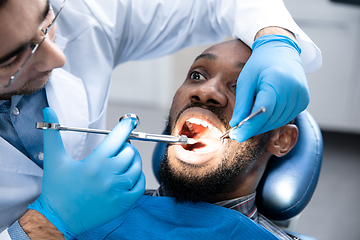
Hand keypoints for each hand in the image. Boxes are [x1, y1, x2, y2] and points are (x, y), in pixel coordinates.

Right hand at [29, 107, 144, 238]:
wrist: (57, 219)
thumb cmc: (56, 189)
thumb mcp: (54, 159)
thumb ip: (53, 134)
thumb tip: (49, 111)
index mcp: (94, 163)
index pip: (117, 138)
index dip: (125, 127)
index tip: (129, 122)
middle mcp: (108, 176)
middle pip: (130, 152)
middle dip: (126, 146)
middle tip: (118, 148)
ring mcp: (117, 191)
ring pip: (137, 168)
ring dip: (133, 161)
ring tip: (123, 161)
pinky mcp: (122, 204)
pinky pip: (140, 187)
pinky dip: (138, 178)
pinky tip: (130, 175)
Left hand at [229, 35, 308, 141]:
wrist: (281, 50)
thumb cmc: (260, 64)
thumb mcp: (246, 81)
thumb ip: (242, 104)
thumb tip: (236, 125)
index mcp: (276, 81)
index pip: (263, 111)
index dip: (250, 126)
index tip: (237, 137)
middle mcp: (293, 89)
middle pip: (271, 118)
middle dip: (253, 128)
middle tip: (238, 133)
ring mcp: (301, 95)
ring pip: (278, 121)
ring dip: (262, 126)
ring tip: (248, 124)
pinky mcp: (304, 100)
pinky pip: (286, 117)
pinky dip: (273, 120)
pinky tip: (263, 117)